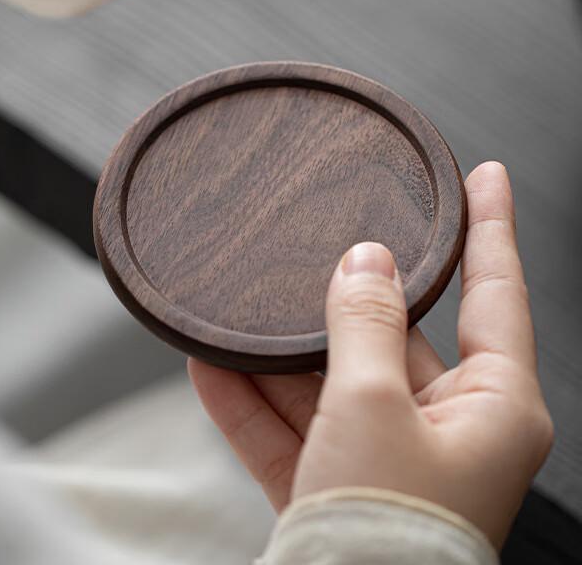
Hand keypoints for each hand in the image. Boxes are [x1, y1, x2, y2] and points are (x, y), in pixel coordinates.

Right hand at [189, 162, 552, 548]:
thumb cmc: (388, 532)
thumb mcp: (373, 403)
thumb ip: (366, 322)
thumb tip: (365, 260)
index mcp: (492, 406)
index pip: (496, 293)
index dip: (491, 226)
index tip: (485, 175)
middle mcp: (447, 429)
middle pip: (395, 337)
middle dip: (344, 302)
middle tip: (312, 253)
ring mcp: (389, 457)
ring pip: (333, 382)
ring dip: (280, 356)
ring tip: (236, 312)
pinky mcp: (337, 484)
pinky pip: (293, 427)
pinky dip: (251, 401)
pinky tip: (207, 366)